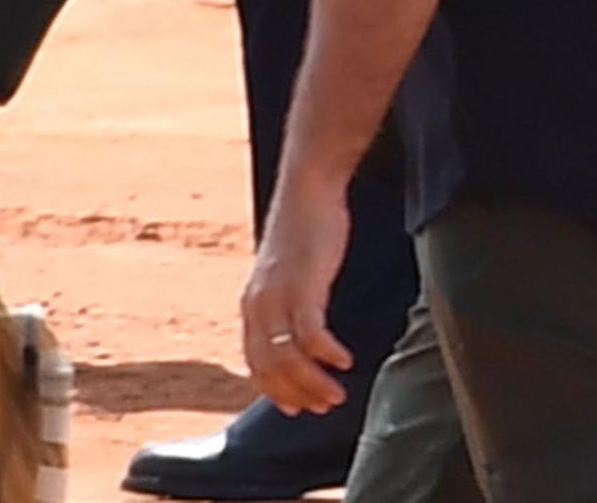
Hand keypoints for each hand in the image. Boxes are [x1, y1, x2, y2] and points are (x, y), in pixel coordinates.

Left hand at [236, 173, 358, 413]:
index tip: (297, 408)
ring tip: (337, 394)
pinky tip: (344, 361)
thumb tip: (298, 328)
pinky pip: (310, 335)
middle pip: (270, 368)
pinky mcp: (303, 286)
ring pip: (289, 359)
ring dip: (314, 383)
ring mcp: (278, 297)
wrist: (308, 188)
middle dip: (297, 394)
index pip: (255, 363)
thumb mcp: (287, 271)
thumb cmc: (304, 227)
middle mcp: (258, 305)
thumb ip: (286, 301)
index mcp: (252, 304)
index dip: (275, 390)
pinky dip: (327, 354)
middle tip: (323, 406)